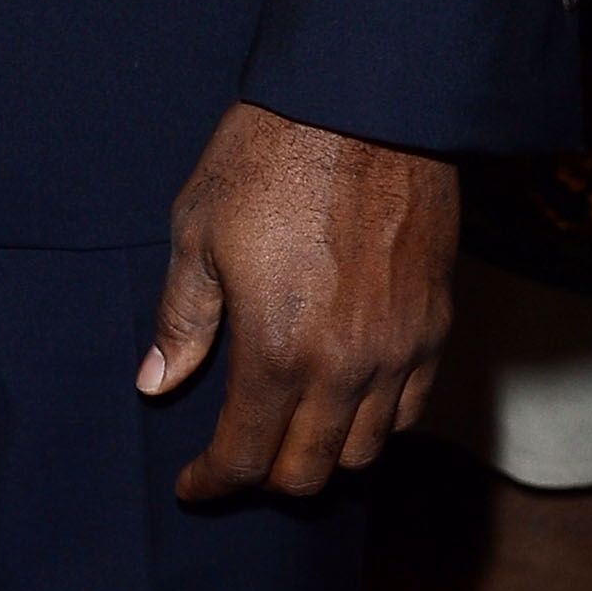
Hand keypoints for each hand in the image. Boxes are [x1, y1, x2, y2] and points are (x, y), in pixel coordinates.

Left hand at [142, 99, 457, 503]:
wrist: (364, 105)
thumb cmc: (268, 158)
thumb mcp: (198, 232)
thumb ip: (182, 319)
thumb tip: (156, 382)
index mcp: (276, 348)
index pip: (246, 454)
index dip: (213, 482)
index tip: (193, 485)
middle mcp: (344, 366)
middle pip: (309, 469)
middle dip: (264, 477)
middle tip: (236, 460)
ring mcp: (398, 350)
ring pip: (364, 450)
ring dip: (322, 456)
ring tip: (288, 435)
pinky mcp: (435, 325)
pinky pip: (411, 408)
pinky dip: (375, 424)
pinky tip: (345, 404)